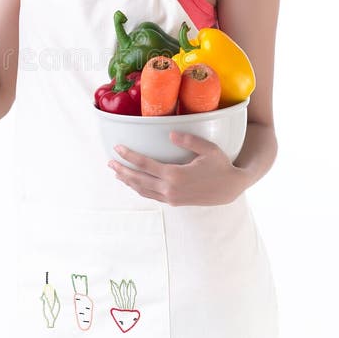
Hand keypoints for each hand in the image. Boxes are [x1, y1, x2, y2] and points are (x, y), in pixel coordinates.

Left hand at [108, 131, 244, 206]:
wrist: (230, 189)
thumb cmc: (220, 166)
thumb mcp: (208, 149)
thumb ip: (189, 140)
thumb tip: (170, 135)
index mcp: (175, 175)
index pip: (145, 164)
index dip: (129, 156)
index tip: (117, 148)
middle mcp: (170, 189)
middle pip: (138, 179)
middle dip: (122, 170)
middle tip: (109, 162)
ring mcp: (171, 198)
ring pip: (143, 190)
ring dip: (128, 181)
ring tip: (116, 173)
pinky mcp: (174, 202)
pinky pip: (151, 195)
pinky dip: (139, 189)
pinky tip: (134, 183)